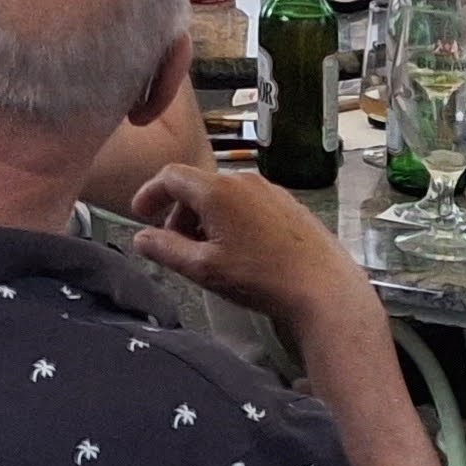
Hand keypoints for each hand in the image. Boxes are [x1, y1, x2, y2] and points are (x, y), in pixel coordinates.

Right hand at [126, 167, 378, 335]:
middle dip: (180, 213)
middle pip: (198, 186)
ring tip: (209, 253)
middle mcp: (243, 180)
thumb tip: (140, 238)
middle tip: (177, 246)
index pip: (171, 176)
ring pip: (224, 195)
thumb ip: (166, 250)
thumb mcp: (204, 269)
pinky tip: (241, 250)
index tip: (140, 216)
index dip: (150, 193)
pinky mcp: (290, 204)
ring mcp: (270, 190)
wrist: (325, 289)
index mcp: (217, 190)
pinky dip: (232, 219)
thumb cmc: (260, 278)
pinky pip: (249, 202)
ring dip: (206, 217)